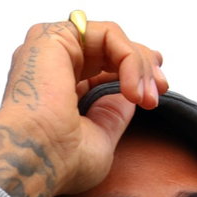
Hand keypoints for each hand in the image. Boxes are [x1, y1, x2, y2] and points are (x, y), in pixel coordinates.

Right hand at [0, 19, 166, 196]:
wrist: (36, 160)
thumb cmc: (60, 162)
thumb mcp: (101, 138)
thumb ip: (114, 113)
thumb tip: (131, 94)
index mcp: (58, 88)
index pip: (103, 68)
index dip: (135, 75)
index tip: (155, 95)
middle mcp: (52, 65)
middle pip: (109, 48)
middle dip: (143, 65)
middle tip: (160, 88)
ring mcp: (50, 49)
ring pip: (111, 39)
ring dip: (139, 64)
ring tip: (147, 94)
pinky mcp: (53, 36)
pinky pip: (107, 34)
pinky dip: (128, 58)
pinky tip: (132, 88)